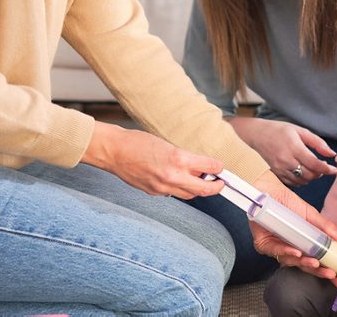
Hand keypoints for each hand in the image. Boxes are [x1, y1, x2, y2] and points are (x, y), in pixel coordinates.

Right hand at [80, 121, 224, 198]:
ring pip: (190, 195)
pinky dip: (179, 188)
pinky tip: (177, 179)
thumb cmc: (138, 142)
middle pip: (203, 189)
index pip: (208, 167)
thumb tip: (199, 167)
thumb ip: (184, 158)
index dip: (218, 168)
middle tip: (220, 183)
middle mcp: (172, 176)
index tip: (221, 167)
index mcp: (178, 159)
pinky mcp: (154, 193)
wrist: (115, 151)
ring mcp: (163, 187)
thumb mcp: (167, 145)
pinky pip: (173, 194)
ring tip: (200, 181)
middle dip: (215, 187)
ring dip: (197, 189)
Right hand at [229, 116, 336, 186]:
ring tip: (313, 169)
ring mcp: (280, 168)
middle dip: (319, 173)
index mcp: (294, 147)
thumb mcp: (300, 131)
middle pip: (309, 174)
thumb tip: (332, 154)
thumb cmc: (279, 130)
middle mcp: (286, 160)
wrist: (257, 135)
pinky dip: (301, 181)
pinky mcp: (277, 173)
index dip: (327, 169)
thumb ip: (317, 142)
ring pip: (302, 181)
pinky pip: (293, 183)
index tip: (334, 170)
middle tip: (323, 167)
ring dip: (311, 177)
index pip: (314, 164)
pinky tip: (302, 172)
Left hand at [247, 169, 336, 290]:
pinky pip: (275, 251)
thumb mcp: (310, 214)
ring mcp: (276, 248)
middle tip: (331, 274)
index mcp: (301, 244)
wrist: (269, 189)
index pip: (315, 262)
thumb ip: (325, 227)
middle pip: (304, 266)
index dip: (326, 271)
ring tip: (315, 262)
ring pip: (290, 261)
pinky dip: (286, 252)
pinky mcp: (263, 244)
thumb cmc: (287, 202)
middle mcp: (289, 249)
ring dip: (303, 263)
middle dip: (318, 272)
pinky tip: (296, 252)